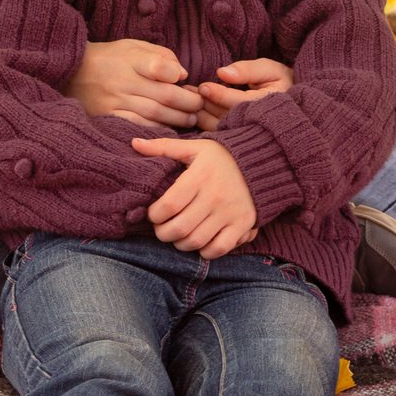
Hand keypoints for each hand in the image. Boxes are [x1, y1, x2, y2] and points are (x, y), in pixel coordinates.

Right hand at [67, 39, 203, 127]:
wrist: (72, 72)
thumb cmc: (110, 57)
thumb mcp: (132, 46)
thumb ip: (160, 56)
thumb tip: (182, 74)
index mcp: (129, 59)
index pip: (156, 66)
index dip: (175, 74)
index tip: (185, 78)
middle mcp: (122, 81)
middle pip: (163, 95)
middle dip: (187, 102)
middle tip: (199, 105)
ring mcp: (114, 101)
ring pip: (154, 114)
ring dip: (177, 118)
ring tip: (189, 119)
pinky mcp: (108, 117)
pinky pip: (138, 126)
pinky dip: (156, 128)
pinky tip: (168, 128)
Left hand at [130, 136, 255, 258]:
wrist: (261, 161)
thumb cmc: (221, 156)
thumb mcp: (194, 147)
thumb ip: (163, 147)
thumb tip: (134, 144)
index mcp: (199, 176)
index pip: (169, 205)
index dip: (154, 215)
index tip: (153, 214)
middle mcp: (215, 196)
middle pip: (179, 228)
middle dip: (163, 233)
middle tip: (161, 229)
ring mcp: (230, 212)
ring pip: (196, 241)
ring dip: (181, 243)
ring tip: (177, 235)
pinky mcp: (242, 224)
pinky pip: (220, 248)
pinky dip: (206, 251)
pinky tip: (200, 242)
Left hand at [194, 57, 294, 130]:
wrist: (296, 107)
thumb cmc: (281, 82)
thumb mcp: (271, 70)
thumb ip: (248, 69)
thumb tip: (222, 72)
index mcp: (267, 106)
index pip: (239, 103)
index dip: (220, 94)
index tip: (204, 86)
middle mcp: (257, 123)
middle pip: (226, 116)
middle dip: (205, 104)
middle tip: (187, 92)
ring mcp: (248, 133)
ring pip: (220, 127)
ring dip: (201, 113)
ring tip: (188, 98)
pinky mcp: (240, 138)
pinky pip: (219, 134)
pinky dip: (205, 122)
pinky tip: (195, 111)